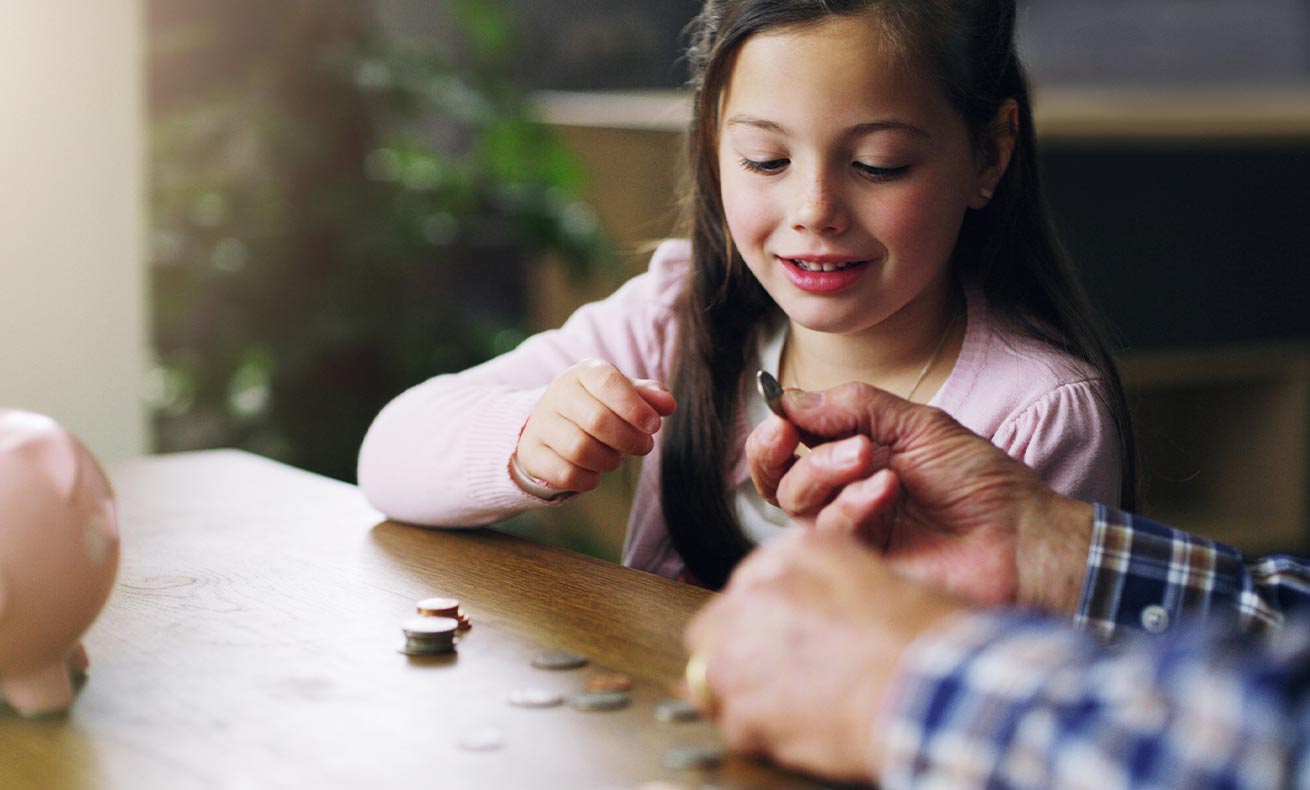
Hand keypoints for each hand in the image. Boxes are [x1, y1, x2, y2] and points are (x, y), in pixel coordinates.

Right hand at [515, 359, 675, 494]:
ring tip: (616, 458)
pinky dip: (587, 479)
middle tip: (644, 446)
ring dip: (609, 461)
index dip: (634, 407)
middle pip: (597, 421)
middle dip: (628, 439)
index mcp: (584, 373)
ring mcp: (540, 424)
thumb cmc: (598, 406)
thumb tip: (668, 404)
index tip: (654, 426)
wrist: (551, 425)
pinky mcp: (531, 453)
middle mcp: (558, 394)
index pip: (608, 383)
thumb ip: (649, 396)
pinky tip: (594, 473)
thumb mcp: (624, 395)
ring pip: (580, 450)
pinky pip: (564, 473)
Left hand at [684, 529, 962, 781]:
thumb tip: (810, 609)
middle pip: (714, 630)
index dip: (762, 621)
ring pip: (713, 679)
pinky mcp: (745, 705)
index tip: (777, 642)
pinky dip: (759, 737)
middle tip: (774, 680)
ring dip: (744, 697)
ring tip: (790, 711)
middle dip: (737, 655)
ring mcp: (744, 648)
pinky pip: (733, 726)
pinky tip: (799, 734)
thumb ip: (827, 582)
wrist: (937, 689)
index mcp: (796, 552)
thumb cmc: (927, 639)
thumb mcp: (879, 576)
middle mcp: (759, 591)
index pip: (750, 584)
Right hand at [746, 382, 1091, 611]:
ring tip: (866, 457)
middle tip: (788, 433)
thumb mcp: (918, 425)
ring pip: (796, 507)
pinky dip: (850, 506)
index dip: (775, 430)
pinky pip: (829, 536)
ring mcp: (852, 534)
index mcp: (855, 460)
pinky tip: (886, 491)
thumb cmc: (981, 481)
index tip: (779, 415)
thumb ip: (854, 406)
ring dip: (822, 472)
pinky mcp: (861, 568)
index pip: (791, 447)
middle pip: (778, 481)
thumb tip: (789, 397)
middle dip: (774, 454)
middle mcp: (845, 497)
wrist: (1022, 537)